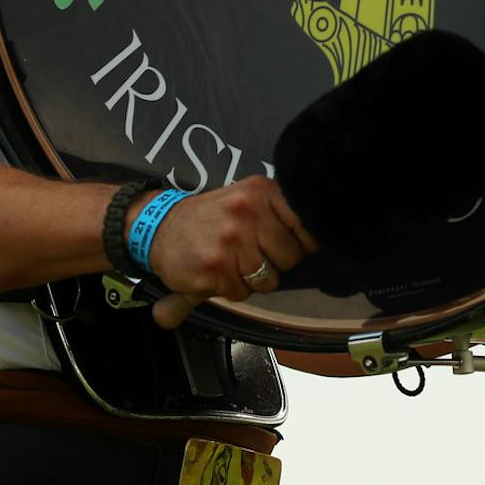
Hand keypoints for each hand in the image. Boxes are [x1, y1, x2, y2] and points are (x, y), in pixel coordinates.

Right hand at [143, 176, 316, 327]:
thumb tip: (325, 228)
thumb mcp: (247, 198)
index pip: (306, 224)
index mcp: (261, 191)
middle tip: (251, 253)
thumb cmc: (210, 217)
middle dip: (275, 263)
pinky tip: (216, 272)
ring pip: (268, 279)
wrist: (159, 228)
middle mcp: (248, 212)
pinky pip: (242, 293)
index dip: (303, 241)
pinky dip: (231, 289)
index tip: (292, 243)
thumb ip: (281, 211)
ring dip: (252, 279)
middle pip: (292, 257)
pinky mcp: (215, 267)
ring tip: (232, 262)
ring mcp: (231, 240)